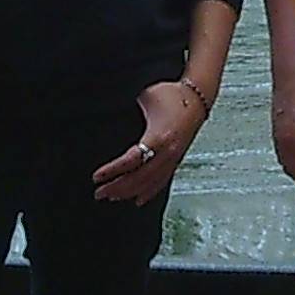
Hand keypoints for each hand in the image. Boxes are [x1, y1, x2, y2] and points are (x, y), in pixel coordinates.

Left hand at [95, 79, 205, 204]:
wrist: (198, 98)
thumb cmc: (172, 94)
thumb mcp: (146, 96)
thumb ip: (126, 106)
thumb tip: (104, 109)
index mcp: (159, 136)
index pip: (132, 160)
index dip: (113, 171)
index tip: (96, 177)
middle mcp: (167, 152)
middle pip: (139, 177)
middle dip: (117, 188)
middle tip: (98, 193)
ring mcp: (173, 159)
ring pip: (149, 183)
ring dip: (129, 192)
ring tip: (111, 197)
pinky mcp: (176, 161)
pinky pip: (161, 182)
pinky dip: (148, 192)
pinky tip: (138, 200)